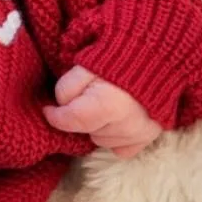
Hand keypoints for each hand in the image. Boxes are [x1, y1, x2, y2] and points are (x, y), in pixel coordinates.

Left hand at [43, 66, 162, 158]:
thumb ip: (67, 88)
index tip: (48, 109)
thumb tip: (59, 108)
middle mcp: (127, 125)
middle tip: (86, 96)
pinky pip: (120, 149)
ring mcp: (140, 133)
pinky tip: (116, 119)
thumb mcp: (84, 65)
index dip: (54, 115)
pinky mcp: (150, 136)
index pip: (71, 121)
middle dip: (80, 116)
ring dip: (98, 126)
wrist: (154, 52)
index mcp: (109, 105)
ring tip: (104, 103)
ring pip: (101, 140)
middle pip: (86, 130)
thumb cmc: (116, 56)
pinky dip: (115, 137)